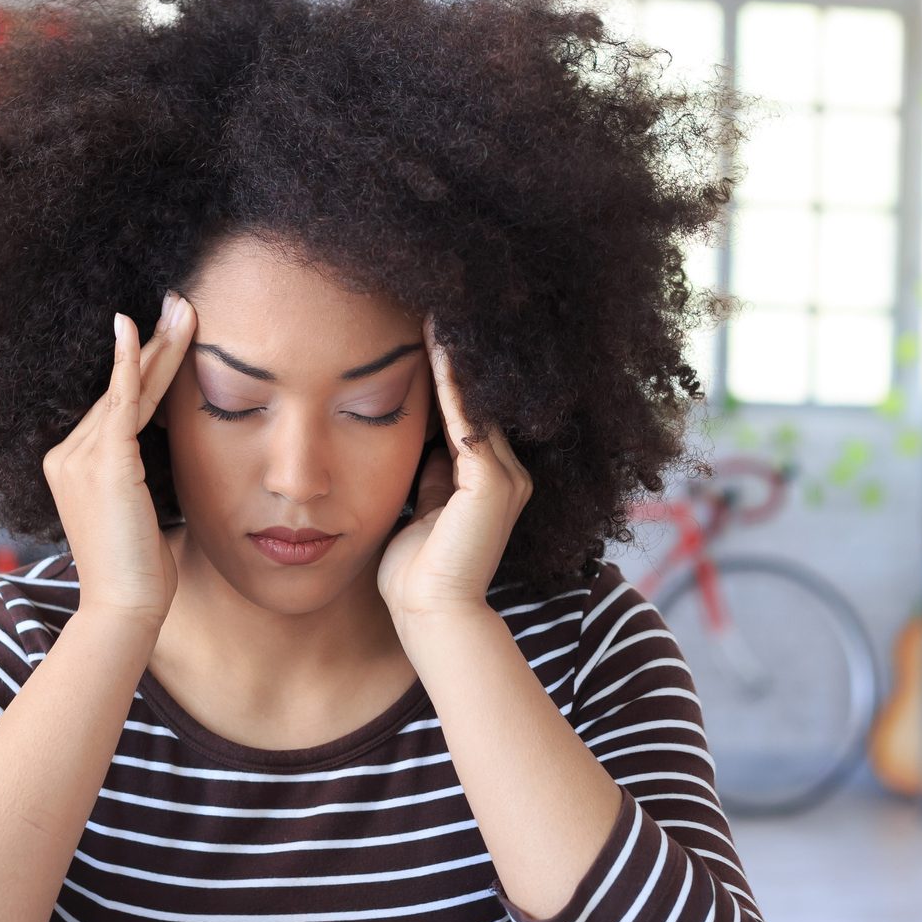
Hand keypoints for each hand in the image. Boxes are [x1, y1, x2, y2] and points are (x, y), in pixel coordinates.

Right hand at [42, 292, 196, 630]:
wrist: (126, 608)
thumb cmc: (141, 573)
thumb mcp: (140, 515)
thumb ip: (142, 482)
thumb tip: (166, 467)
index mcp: (74, 466)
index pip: (117, 405)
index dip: (145, 366)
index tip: (170, 333)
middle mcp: (67, 455)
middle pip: (120, 387)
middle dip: (153, 342)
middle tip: (179, 300)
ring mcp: (79, 458)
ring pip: (127, 388)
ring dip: (159, 345)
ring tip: (185, 307)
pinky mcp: (102, 464)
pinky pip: (118, 403)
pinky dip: (128, 364)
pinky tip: (136, 329)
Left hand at [378, 315, 532, 623]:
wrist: (431, 617)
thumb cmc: (414, 576)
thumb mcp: (418, 510)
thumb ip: (427, 476)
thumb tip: (419, 443)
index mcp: (489, 482)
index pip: (465, 416)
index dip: (447, 376)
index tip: (424, 332)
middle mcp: (507, 475)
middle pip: (477, 403)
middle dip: (455, 357)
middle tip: (432, 303)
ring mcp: (505, 478)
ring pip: (477, 404)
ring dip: (455, 357)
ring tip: (437, 310)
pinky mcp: (493, 484)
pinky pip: (468, 420)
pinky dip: (451, 381)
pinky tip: (436, 344)